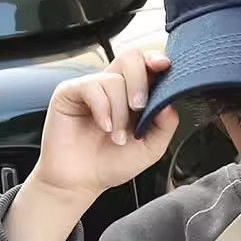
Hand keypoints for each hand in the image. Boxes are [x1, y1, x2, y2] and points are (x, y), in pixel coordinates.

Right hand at [6, 50, 177, 240]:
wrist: (82, 182)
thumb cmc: (111, 164)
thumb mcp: (150, 148)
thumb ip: (165, 125)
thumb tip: (170, 102)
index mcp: (132, 95)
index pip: (146, 66)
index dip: (156, 60)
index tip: (165, 66)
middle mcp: (112, 87)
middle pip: (131, 58)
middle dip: (141, 82)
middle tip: (140, 109)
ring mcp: (91, 87)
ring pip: (115, 79)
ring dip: (121, 113)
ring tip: (117, 137)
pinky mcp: (70, 92)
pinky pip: (93, 87)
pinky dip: (104, 109)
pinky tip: (104, 128)